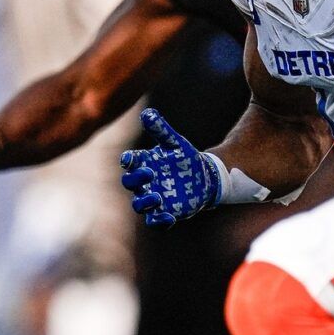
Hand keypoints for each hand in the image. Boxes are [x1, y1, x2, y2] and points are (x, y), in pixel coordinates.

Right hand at [119, 108, 220, 226]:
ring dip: (145, 202)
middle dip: (136, 179)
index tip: (131, 159)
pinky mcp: (164, 212)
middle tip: (150, 173)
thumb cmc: (186, 158)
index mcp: (144, 163)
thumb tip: (147, 112)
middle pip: (129, 183)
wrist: (205, 177)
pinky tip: (170, 217)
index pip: (129, 162)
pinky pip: (155, 222)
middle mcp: (144, 182)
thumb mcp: (175, 142)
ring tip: (158, 197)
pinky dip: (159, 222)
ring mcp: (153, 198)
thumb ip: (161, 129)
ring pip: (139, 205)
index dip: (128, 161)